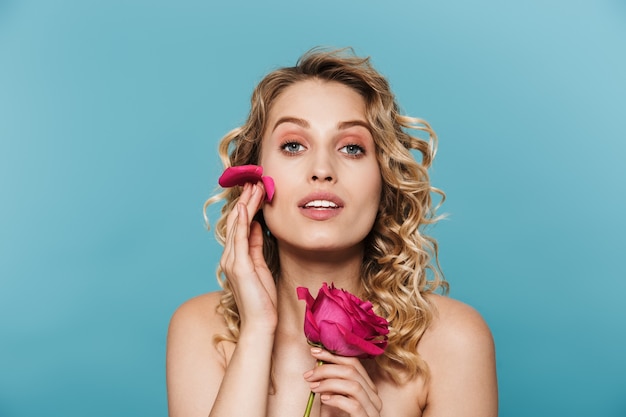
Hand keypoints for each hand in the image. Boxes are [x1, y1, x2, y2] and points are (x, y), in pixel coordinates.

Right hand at [220, 182, 276, 333]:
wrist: (261, 322)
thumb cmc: (263, 298)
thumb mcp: (262, 265)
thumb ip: (256, 245)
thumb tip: (257, 225)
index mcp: (236, 257)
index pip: (240, 225)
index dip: (248, 206)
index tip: (257, 189)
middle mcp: (231, 257)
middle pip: (237, 221)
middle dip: (246, 200)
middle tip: (255, 180)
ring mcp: (232, 261)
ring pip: (237, 226)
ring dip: (246, 205)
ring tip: (254, 187)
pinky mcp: (239, 267)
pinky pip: (240, 239)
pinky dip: (242, 222)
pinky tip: (245, 208)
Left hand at [304, 348, 381, 416]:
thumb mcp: (333, 399)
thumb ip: (330, 382)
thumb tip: (317, 362)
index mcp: (368, 388)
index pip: (353, 362)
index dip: (333, 355)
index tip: (314, 351)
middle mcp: (374, 397)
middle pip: (352, 370)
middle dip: (327, 368)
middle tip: (309, 374)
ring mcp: (372, 409)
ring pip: (353, 385)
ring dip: (328, 382)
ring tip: (313, 387)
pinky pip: (353, 404)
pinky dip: (336, 398)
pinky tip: (324, 399)